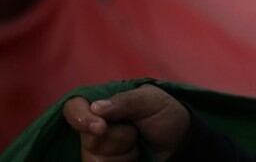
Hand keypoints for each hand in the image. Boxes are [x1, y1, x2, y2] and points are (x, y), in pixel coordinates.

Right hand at [63, 84, 189, 161]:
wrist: (181, 144)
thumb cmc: (165, 116)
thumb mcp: (152, 100)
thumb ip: (126, 101)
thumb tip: (95, 107)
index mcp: (101, 106)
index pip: (74, 108)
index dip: (81, 118)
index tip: (100, 127)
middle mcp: (94, 128)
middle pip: (87, 138)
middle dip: (117, 138)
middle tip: (136, 133)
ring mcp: (98, 151)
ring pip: (94, 159)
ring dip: (122, 154)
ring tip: (137, 146)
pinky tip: (135, 158)